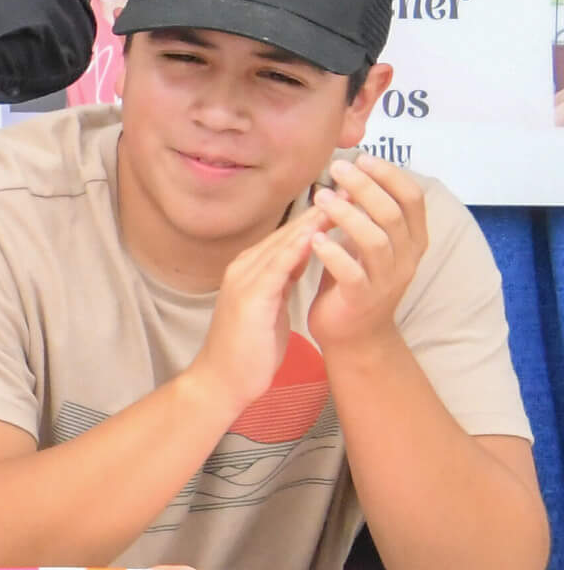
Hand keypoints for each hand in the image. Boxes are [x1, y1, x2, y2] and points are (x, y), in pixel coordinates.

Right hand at [186, 210, 327, 420]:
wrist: (222, 381)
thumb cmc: (248, 349)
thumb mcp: (268, 308)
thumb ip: (280, 281)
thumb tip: (299, 261)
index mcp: (250, 269)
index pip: (287, 236)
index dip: (316, 217)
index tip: (344, 201)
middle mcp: (244, 267)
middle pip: (286, 232)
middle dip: (318, 211)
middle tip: (348, 189)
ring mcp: (244, 280)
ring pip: (282, 244)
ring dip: (310, 223)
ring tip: (338, 203)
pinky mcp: (249, 297)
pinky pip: (276, 268)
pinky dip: (295, 249)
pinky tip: (314, 237)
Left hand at [306, 154, 428, 353]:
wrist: (355, 333)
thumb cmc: (356, 276)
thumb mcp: (367, 239)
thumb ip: (366, 210)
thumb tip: (349, 169)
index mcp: (411, 238)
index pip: (413, 198)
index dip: (390, 175)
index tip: (363, 157)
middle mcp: (406, 258)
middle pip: (392, 214)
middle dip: (365, 187)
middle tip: (336, 168)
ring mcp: (387, 280)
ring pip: (375, 241)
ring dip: (348, 216)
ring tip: (321, 197)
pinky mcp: (363, 299)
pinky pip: (352, 273)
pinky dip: (333, 253)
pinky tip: (314, 237)